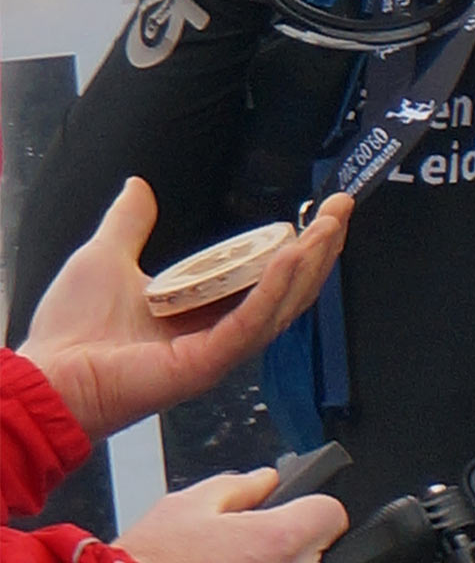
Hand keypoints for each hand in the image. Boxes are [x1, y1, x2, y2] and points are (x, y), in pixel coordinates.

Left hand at [19, 178, 353, 440]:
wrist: (45, 376)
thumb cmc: (68, 333)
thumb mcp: (105, 255)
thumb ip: (128, 222)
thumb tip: (137, 186)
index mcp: (202, 313)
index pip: (267, 278)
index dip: (299, 245)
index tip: (320, 210)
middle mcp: (218, 335)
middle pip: (288, 291)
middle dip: (321, 248)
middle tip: (341, 208)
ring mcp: (216, 352)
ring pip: (281, 306)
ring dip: (310, 264)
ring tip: (329, 227)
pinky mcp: (205, 364)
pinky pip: (250, 323)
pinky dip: (272, 290)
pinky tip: (290, 256)